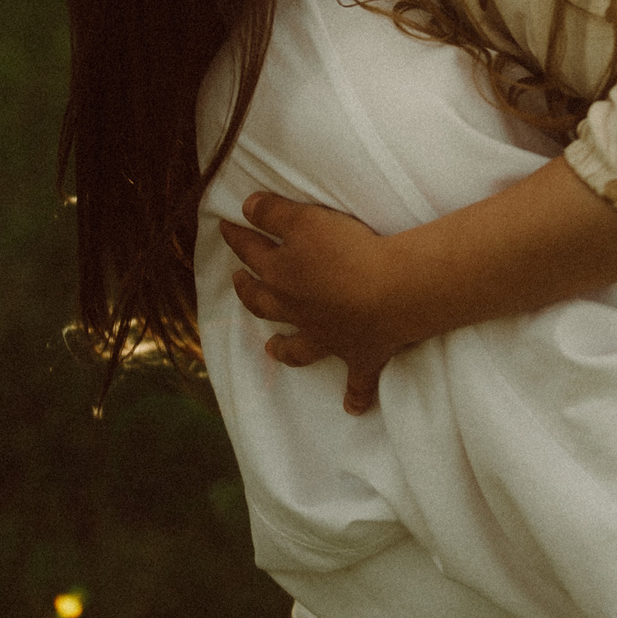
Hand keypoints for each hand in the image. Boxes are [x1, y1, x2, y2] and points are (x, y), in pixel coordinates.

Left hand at [219, 191, 408, 415]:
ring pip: (298, 348)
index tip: (227, 226)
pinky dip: (356, 397)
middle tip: (240, 284)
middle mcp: (298, 311)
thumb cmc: (347, 252)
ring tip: (272, 350)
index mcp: (282, 276)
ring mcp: (328, 338)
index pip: (252, 252)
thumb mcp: (305, 219)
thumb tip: (246, 208)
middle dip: (249, 293)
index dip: (238, 237)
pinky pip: (358, 383)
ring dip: (285, 350)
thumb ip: (273, 214)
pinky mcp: (361, 357)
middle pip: (265, 304)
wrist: (390, 294)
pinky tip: (354, 409)